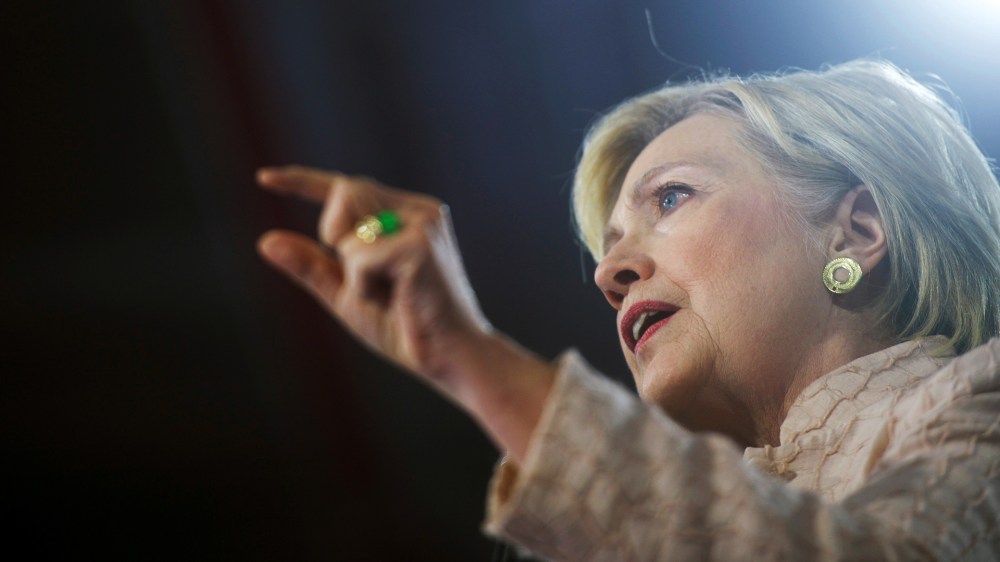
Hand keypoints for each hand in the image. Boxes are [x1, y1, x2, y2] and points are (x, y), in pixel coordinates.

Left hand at [255, 167, 554, 462]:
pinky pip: (358, 257)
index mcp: (407, 216)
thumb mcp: (348, 294)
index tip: (265, 177)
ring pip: (348, 227)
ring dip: (353, 268)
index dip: (303, 181)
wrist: (451, 359)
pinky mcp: (419, 244)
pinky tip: (397, 300)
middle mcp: (418, 211)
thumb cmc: (406, 329)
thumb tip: (265, 240)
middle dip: (336, 238)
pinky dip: (363, 285)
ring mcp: (423, 223)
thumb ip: (312, 266)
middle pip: (345, 194)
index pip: (348, 188)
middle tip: (368, 281)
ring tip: (391, 293)